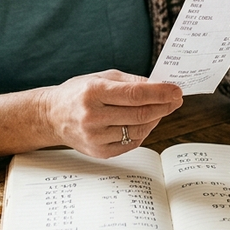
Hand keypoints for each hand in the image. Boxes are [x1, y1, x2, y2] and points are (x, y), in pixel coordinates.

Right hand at [42, 70, 182, 157]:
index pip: (135, 95)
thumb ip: (131, 82)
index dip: (160, 93)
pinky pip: (132, 143)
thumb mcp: (102, 78)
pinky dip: (144, 132)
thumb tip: (160, 86)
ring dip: (156, 119)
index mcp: (94, 92)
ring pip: (139, 130)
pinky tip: (146, 122)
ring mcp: (96, 137)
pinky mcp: (99, 152)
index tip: (176, 90)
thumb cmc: (79, 92)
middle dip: (164, 106)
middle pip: (140, 114)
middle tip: (176, 100)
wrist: (52, 116)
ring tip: (161, 109)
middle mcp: (93, 116)